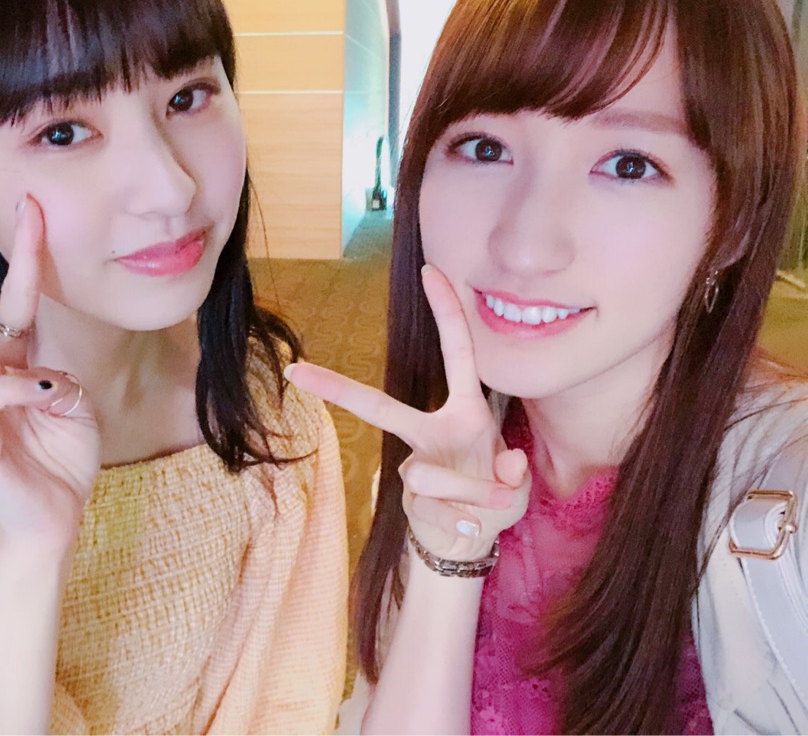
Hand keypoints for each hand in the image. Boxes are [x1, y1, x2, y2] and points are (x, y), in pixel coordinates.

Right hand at [0, 197, 99, 550]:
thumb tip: (32, 369)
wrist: (58, 514)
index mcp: (5, 362)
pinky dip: (14, 389)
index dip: (22, 253)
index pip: (5, 298)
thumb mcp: (73, 401)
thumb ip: (55, 373)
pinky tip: (39, 398)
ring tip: (2, 364)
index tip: (29, 205)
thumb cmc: (61, 455)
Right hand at [286, 264, 528, 561]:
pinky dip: (460, 521)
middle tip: (297, 372)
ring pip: (426, 476)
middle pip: (382, 408)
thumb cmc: (491, 499)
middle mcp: (432, 431)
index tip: (430, 270)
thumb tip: (505, 464)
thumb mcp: (515, 488)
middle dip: (338, 389)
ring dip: (466, 496)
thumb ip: (511, 477)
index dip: (447, 312)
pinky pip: (432, 509)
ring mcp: (416, 465)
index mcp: (465, 412)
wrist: (468, 541)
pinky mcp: (409, 500)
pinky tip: (468, 527)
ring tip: (483, 513)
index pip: (457, 354)